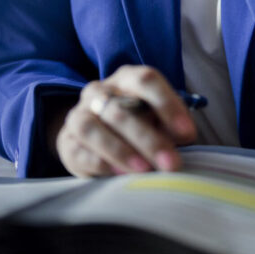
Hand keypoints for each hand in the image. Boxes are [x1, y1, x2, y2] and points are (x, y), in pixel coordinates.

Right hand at [54, 66, 197, 177]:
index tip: (188, 134)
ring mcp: (78, 114)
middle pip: (121, 109)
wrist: (95, 136)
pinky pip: (77, 150)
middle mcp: (99, 92)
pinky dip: (99, 162)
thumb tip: (185, 136)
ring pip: (92, 127)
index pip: (146, 80)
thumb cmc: (138, 123)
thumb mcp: (158, 118)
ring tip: (143, 170)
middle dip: (149, 139)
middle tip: (171, 163)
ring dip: (120, 150)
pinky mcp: (66, 141)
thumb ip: (171, 124)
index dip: (168, 105)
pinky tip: (118, 174)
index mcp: (127, 79)